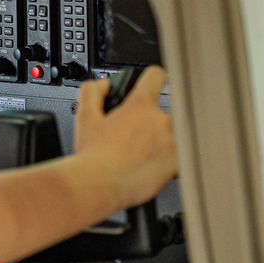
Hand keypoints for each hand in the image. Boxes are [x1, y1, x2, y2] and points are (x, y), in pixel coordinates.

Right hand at [73, 66, 176, 208]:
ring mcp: (172, 143)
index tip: (151, 84)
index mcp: (139, 105)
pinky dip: (167, 161)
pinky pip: (179, 158)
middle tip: (129, 137)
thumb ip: (93, 91)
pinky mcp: (177, 164)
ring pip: (171, 135)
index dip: (150, 79)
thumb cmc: (92, 155)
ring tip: (137, 156)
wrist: (99, 185)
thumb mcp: (84, 115)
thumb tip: (105, 85)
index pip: (155, 76)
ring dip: (159, 142)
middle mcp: (161, 121)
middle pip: (161, 112)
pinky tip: (148, 167)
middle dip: (147, 121)